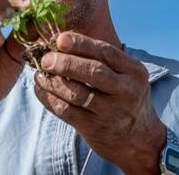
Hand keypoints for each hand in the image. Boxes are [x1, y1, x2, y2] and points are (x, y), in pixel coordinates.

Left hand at [34, 32, 166, 174]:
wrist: (139, 139)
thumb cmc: (124, 97)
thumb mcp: (126, 76)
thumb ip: (101, 59)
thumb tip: (61, 40)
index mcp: (134, 71)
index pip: (106, 52)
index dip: (82, 44)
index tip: (60, 39)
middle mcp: (126, 90)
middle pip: (94, 72)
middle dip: (66, 63)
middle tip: (45, 59)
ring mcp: (111, 112)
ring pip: (77, 93)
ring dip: (53, 82)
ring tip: (39, 74)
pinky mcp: (95, 128)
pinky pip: (67, 111)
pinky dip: (50, 99)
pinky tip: (40, 90)